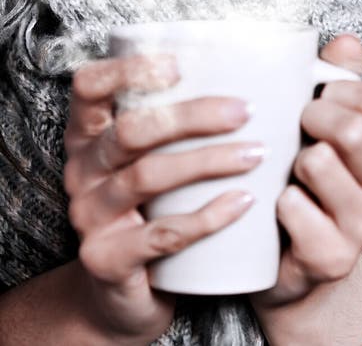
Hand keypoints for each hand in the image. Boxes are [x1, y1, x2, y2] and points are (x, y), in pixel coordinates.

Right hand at [64, 53, 261, 343]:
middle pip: (131, 130)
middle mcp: (82, 169)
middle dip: (191, 115)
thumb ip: (187, 119)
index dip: (127, 70)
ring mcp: (90, 216)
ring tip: (257, 154)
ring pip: (147, 177)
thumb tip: (279, 73)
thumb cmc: (155, 207)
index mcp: (89, 134)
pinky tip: (244, 201)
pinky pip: (162, 235)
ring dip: (208, 161)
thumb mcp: (156, 159)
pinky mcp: (108, 259)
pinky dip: (208, 216)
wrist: (124, 296)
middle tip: (245, 111)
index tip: (179, 65)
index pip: (89, 87)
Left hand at [251, 34, 361, 313]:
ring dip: (294, 159)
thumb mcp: (327, 132)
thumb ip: (340, 84)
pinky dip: (280, 201)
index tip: (316, 99)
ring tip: (287, 170)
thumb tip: (347, 39)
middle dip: (314, 118)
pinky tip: (276, 206)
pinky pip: (298, 211)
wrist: (296, 269)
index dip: (340, 90)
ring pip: (322, 164)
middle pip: (355, 129)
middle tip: (296, 128)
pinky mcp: (332, 258)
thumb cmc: (310, 186)